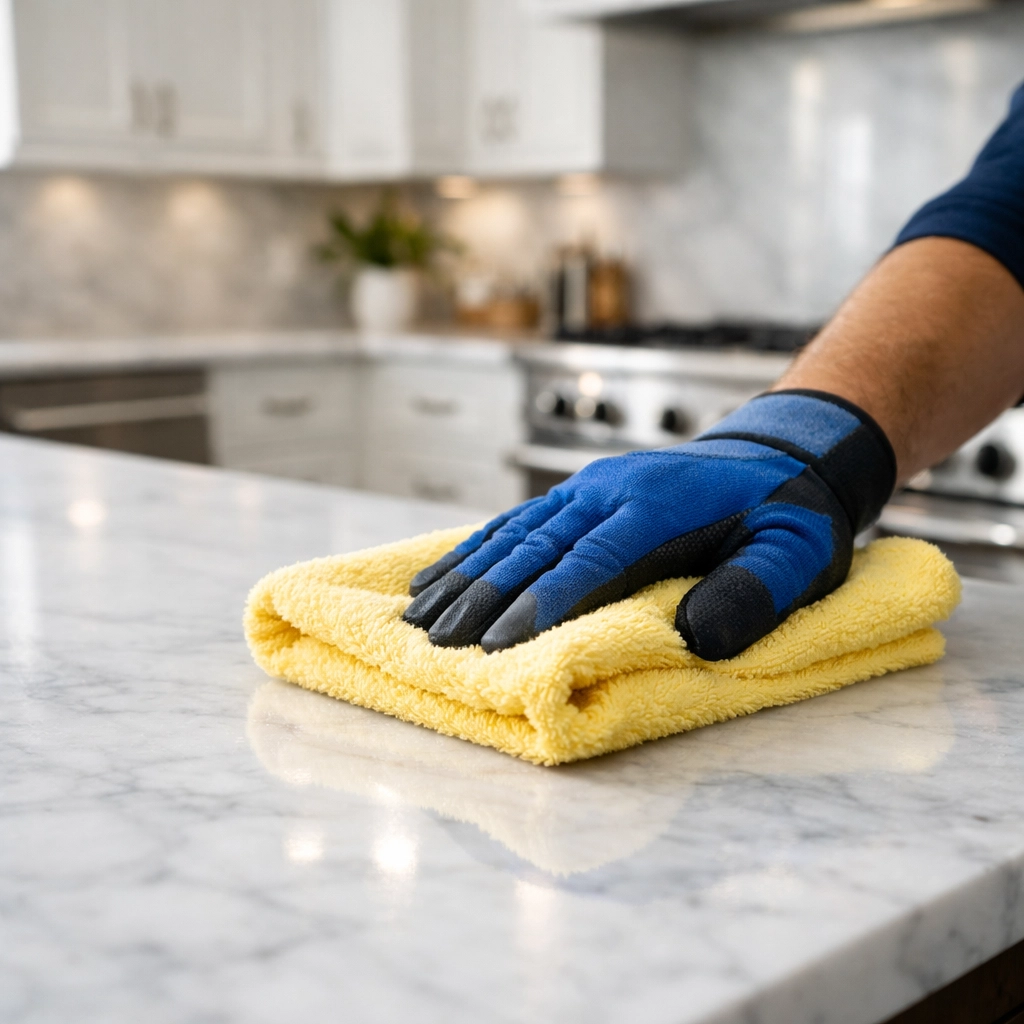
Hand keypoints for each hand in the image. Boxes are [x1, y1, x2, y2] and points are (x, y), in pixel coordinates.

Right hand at [404, 390, 894, 660]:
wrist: (781, 452)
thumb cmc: (789, 515)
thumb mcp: (799, 551)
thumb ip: (756, 589)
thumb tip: (696, 637)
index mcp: (658, 507)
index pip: (591, 562)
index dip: (543, 604)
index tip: (497, 646)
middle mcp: (610, 490)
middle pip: (536, 548)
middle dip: (483, 598)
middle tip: (437, 645)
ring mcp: (590, 487)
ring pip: (514, 533)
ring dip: (466, 576)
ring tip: (420, 618)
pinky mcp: (580, 493)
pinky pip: (517, 521)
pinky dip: (474, 551)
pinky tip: (441, 576)